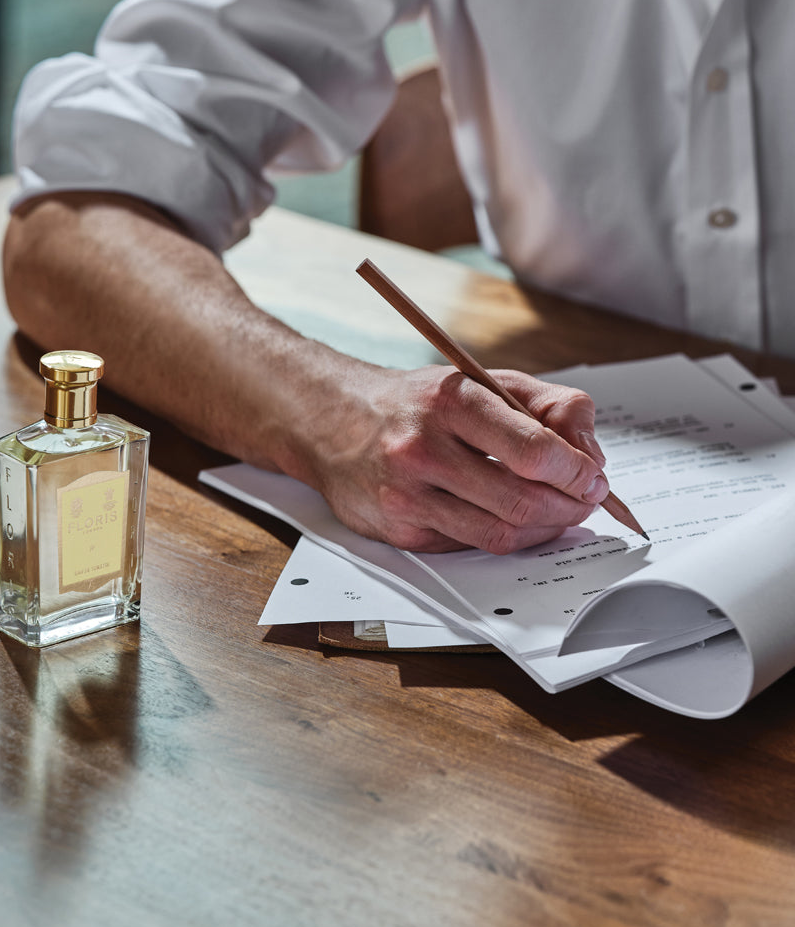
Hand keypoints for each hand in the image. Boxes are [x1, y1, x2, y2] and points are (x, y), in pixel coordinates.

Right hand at [301, 365, 607, 553]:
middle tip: (584, 500)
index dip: (576, 471)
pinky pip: (470, 546)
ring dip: (544, 529)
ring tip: (556, 513)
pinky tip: (511, 519)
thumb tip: (588, 454)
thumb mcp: (480, 380)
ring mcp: (406, 494)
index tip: (593, 477)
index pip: (532, 448)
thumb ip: (546, 405)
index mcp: (450, 401)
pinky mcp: (398, 530)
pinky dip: (503, 537)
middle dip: (569, 506)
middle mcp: (422, 447)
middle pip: (521, 499)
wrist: (332, 420)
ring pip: (500, 533)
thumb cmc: (414, 403)